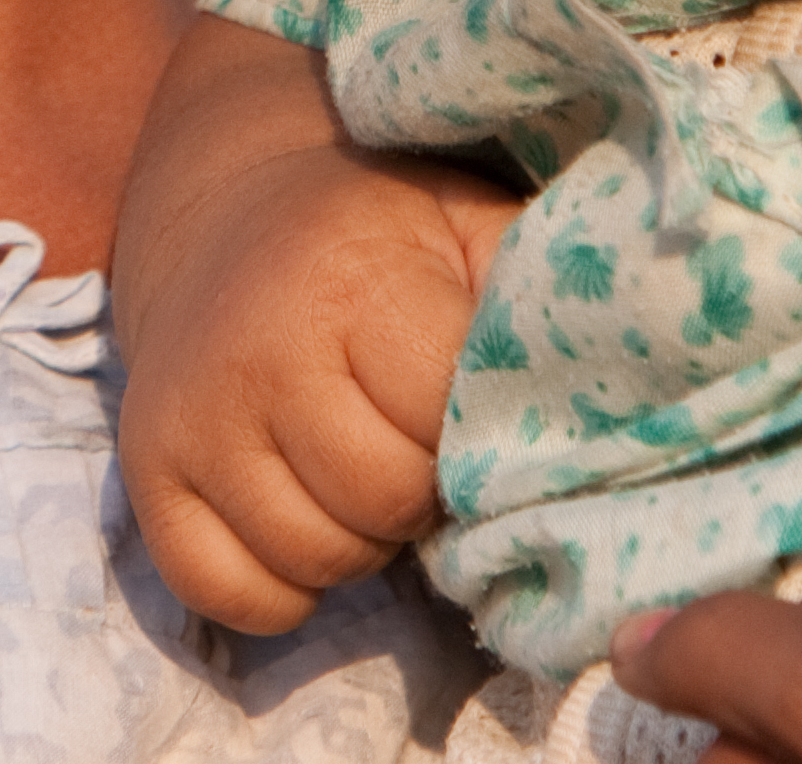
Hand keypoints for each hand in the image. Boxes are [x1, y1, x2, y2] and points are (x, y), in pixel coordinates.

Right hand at [110, 12, 523, 629]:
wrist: (232, 208)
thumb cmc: (387, 231)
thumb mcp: (475, 225)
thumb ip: (548, 295)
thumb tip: (655, 376)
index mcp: (353, 282)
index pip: (443, 432)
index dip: (473, 436)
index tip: (465, 396)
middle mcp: (255, 350)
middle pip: (380, 506)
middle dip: (418, 491)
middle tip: (414, 435)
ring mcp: (190, 416)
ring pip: (311, 559)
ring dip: (356, 536)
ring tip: (360, 458)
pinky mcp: (145, 471)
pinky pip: (231, 593)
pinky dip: (280, 582)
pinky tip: (303, 506)